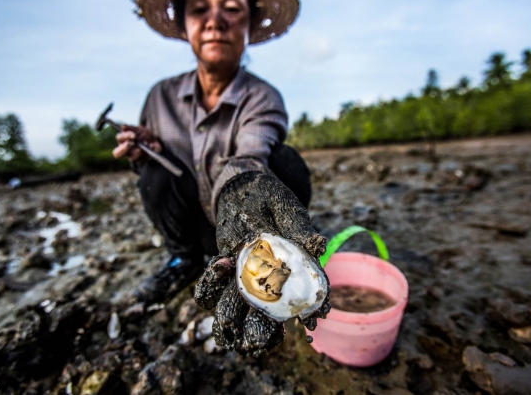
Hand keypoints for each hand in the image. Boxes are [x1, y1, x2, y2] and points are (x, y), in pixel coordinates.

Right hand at [112, 125, 161, 162]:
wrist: (154, 140)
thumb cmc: (143, 134)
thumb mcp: (138, 129)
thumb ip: (131, 128)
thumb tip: (123, 127)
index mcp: (122, 140)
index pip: (119, 138)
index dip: (125, 137)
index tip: (134, 135)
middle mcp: (125, 150)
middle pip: (117, 154)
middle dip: (125, 148)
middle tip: (135, 143)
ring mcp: (132, 157)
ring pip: (131, 158)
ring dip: (140, 151)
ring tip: (147, 144)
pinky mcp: (140, 161)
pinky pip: (142, 160)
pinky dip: (147, 153)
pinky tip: (152, 147)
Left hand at [194, 172, 329, 355]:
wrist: (240, 188)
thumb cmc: (269, 197)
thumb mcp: (285, 208)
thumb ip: (299, 228)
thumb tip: (319, 245)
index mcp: (291, 270)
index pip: (305, 296)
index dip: (309, 311)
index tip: (308, 321)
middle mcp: (267, 280)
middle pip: (266, 318)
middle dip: (260, 335)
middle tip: (253, 342)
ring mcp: (242, 278)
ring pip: (236, 312)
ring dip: (230, 321)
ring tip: (227, 325)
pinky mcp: (221, 272)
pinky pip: (210, 292)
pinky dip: (210, 287)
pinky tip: (220, 267)